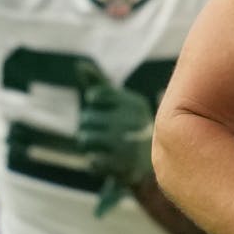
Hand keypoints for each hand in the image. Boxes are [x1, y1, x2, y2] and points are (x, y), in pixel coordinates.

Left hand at [75, 64, 153, 216]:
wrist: (154, 167)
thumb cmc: (131, 129)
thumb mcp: (122, 102)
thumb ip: (100, 83)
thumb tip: (80, 64)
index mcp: (135, 104)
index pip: (96, 96)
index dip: (94, 104)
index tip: (106, 110)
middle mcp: (133, 122)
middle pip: (86, 118)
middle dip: (89, 125)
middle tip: (105, 131)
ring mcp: (128, 146)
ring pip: (85, 139)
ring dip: (89, 144)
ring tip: (104, 146)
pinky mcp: (123, 168)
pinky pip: (92, 161)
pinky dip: (95, 162)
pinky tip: (109, 161)